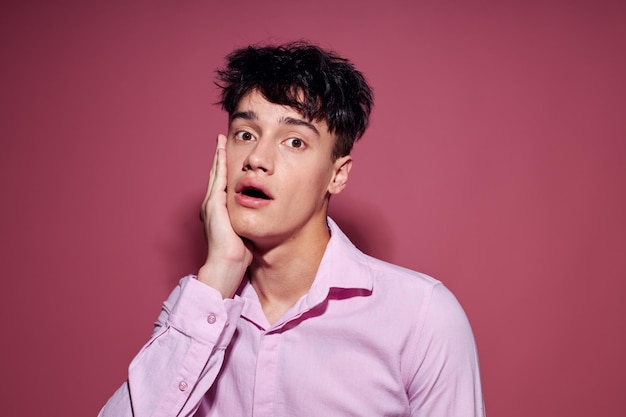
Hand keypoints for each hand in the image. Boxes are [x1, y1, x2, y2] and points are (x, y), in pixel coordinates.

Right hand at [198, 134, 251, 297]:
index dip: (227, 169)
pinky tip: (222, 152)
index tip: (232, 155)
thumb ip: (248, 220)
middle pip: (217, 175)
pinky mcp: (214, 205)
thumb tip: (261, 215)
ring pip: (215, 174)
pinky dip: (219, 164)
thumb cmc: (238, 255)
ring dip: (218, 156)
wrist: (227, 266)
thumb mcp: (245, 231)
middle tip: (222, 140)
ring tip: (221, 140)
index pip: (224, 185)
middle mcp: (212, 205)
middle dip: (220, 157)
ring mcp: (211, 204)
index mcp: (219, 211)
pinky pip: (217, 179)